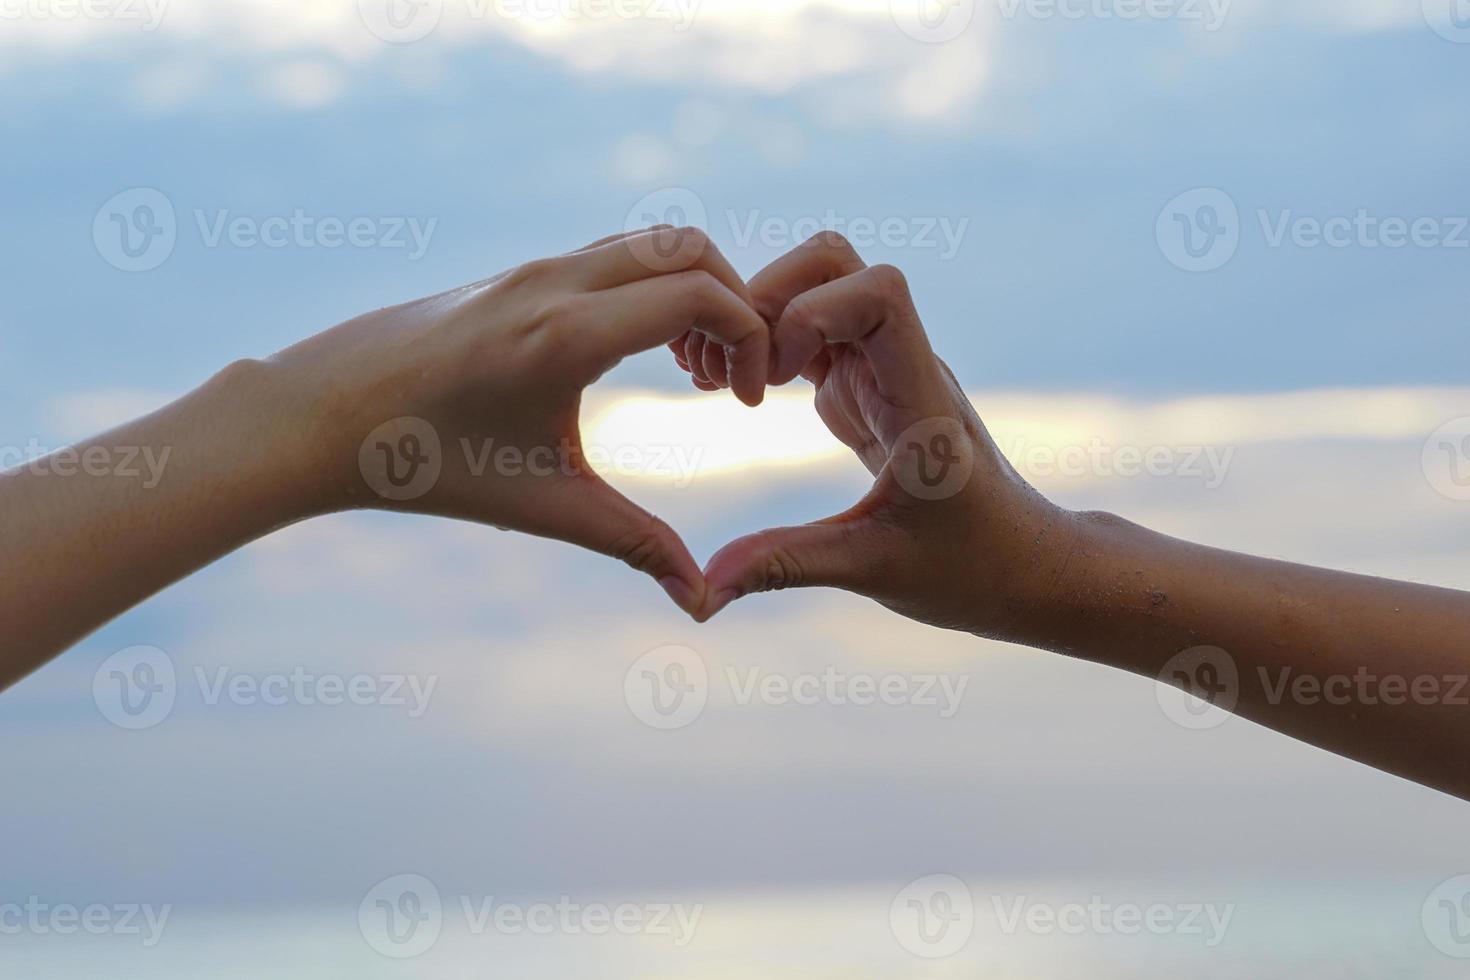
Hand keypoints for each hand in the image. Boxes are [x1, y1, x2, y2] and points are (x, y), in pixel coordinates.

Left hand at [273, 226, 768, 615]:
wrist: (323, 413)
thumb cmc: (425, 463)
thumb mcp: (542, 504)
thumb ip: (633, 545)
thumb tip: (700, 603)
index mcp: (566, 335)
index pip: (699, 295)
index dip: (751, 340)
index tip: (749, 402)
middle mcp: (555, 284)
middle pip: (689, 248)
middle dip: (737, 303)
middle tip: (733, 379)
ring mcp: (533, 269)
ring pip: (649, 244)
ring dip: (693, 292)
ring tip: (694, 372)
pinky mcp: (519, 273)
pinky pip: (612, 257)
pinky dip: (653, 288)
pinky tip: (642, 355)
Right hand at [677, 234, 1075, 635]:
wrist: (1023, 564)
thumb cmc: (971, 568)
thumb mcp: (873, 571)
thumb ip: (787, 566)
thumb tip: (703, 593)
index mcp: (920, 397)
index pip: (881, 293)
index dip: (813, 311)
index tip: (776, 378)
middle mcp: (902, 365)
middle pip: (834, 261)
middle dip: (766, 297)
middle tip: (730, 374)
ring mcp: (881, 369)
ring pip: (817, 285)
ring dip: (759, 316)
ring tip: (722, 382)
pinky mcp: (862, 386)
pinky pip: (808, 329)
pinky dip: (765, 342)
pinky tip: (737, 392)